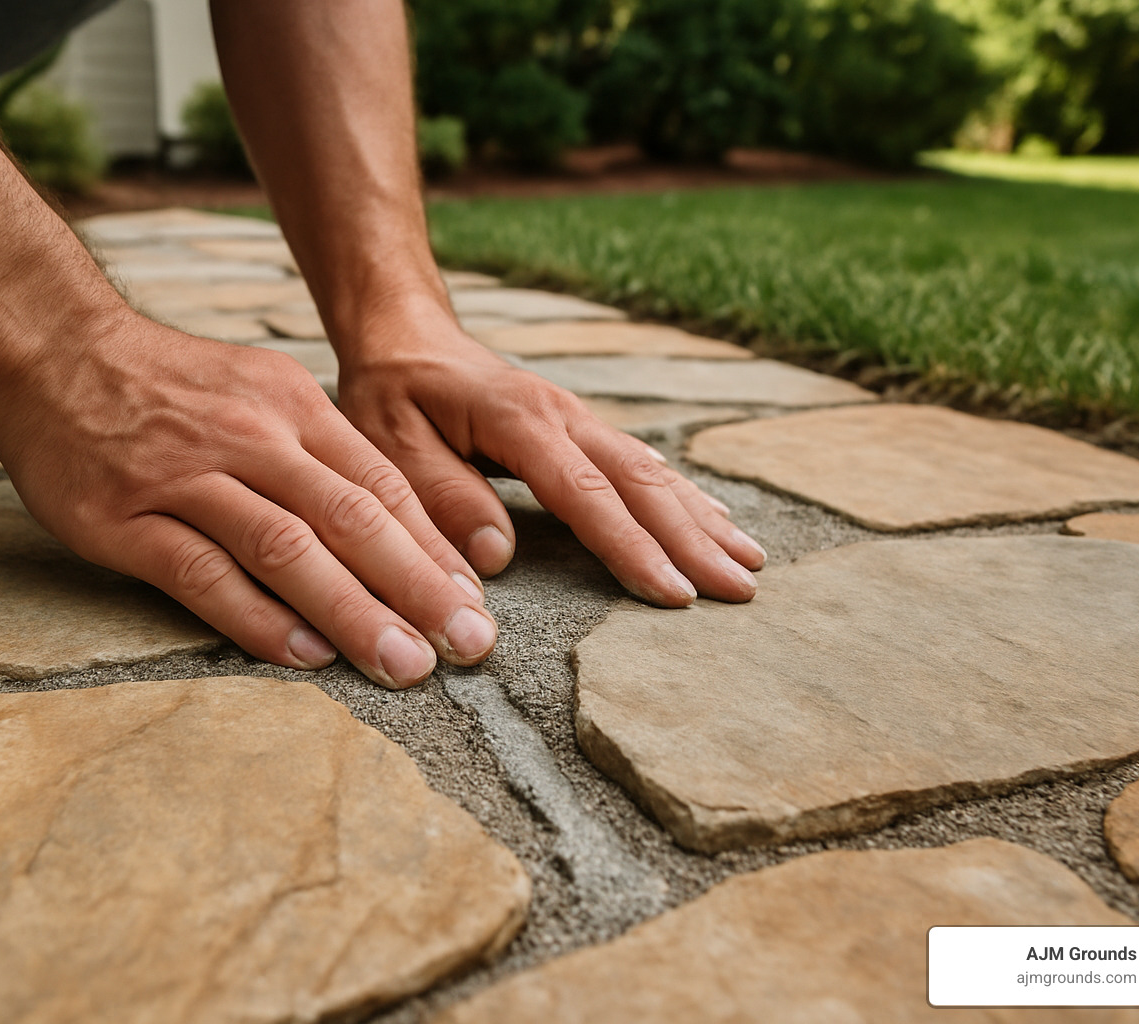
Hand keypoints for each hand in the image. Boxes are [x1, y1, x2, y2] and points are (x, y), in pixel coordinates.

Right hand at [0, 311, 495, 688]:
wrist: (51, 349)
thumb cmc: (167, 387)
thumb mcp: (257, 391)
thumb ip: (318, 453)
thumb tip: (393, 528)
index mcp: (292, 406)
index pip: (383, 486)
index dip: (435, 550)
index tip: (475, 605)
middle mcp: (250, 437)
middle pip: (352, 519)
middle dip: (419, 588)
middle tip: (468, 646)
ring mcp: (185, 477)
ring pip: (288, 549)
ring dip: (354, 611)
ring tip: (405, 664)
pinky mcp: (124, 518)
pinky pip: (203, 574)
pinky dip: (258, 619)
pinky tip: (306, 656)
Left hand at [336, 305, 766, 605]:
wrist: (404, 334)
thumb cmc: (390, 393)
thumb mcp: (390, 444)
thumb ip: (442, 496)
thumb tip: (500, 556)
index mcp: (520, 422)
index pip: (587, 494)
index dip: (632, 547)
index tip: (673, 595)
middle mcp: (562, 416)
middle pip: (641, 482)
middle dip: (693, 539)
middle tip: (741, 589)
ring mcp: (577, 419)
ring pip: (652, 471)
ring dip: (701, 518)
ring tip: (749, 560)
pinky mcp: (578, 428)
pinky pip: (639, 464)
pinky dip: (681, 496)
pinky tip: (712, 520)